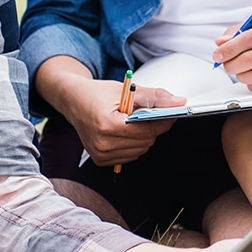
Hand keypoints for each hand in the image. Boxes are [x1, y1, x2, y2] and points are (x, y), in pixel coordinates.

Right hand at [63, 77, 182, 166]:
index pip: (147, 130)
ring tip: (132, 122)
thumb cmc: (96, 94)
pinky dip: (133, 144)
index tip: (170, 113)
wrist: (73, 101)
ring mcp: (101, 154)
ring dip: (143, 137)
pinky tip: (125, 132)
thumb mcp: (126, 90)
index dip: (162, 121)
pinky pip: (130, 156)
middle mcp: (102, 143)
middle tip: (148, 114)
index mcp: (107, 125)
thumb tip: (177, 102)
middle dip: (152, 127)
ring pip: (140, 150)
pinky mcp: (101, 160)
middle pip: (145, 142)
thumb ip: (154, 97)